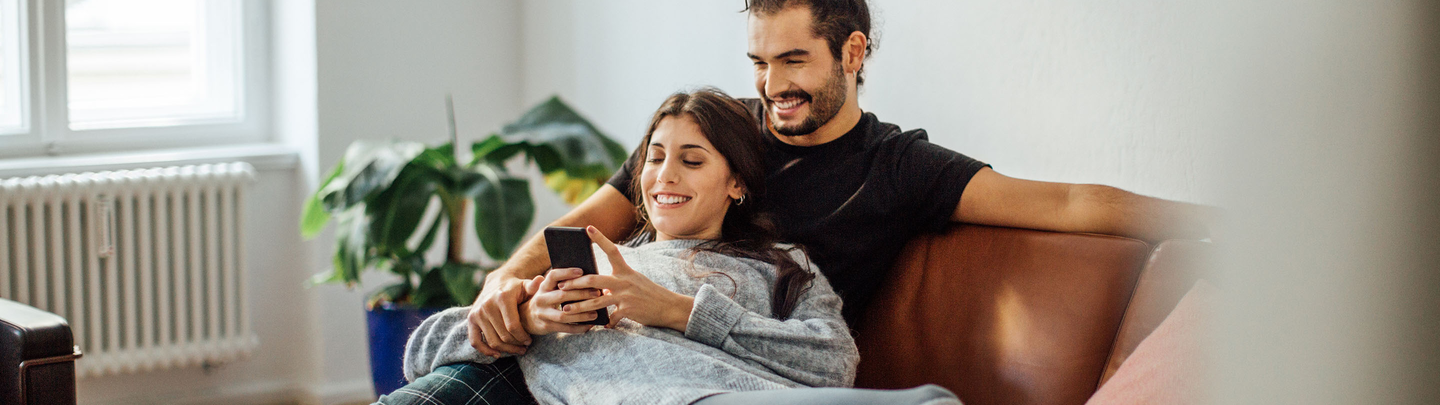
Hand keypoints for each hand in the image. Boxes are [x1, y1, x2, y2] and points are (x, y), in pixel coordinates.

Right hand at [466, 275, 531, 355]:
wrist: (496, 282)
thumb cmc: (516, 288)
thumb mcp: (526, 285)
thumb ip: (534, 286)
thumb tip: (541, 280)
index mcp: (502, 298)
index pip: (513, 326)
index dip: (523, 337)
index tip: (529, 340)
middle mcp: (487, 305)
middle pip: (503, 336)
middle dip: (516, 345)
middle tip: (525, 347)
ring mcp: (477, 313)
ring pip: (492, 341)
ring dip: (506, 350)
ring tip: (517, 350)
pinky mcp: (471, 319)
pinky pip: (475, 341)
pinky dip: (485, 351)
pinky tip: (497, 355)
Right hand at [521, 268, 604, 334]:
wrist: (526, 318)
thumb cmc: (545, 299)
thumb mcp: (546, 288)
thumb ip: (559, 282)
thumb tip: (582, 275)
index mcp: (543, 286)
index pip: (554, 276)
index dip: (567, 272)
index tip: (581, 271)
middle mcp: (541, 299)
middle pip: (562, 295)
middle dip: (581, 294)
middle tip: (597, 293)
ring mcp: (543, 314)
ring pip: (564, 315)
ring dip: (582, 314)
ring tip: (596, 313)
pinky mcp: (546, 326)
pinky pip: (565, 328)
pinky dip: (579, 328)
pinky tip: (590, 326)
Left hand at [558, 226, 694, 330]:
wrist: (669, 307)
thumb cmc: (650, 294)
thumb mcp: (634, 281)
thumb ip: (616, 281)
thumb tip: (598, 286)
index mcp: (625, 270)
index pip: (612, 250)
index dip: (599, 238)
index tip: (587, 228)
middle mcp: (624, 281)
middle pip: (594, 279)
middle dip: (574, 283)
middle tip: (560, 286)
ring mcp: (626, 296)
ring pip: (596, 301)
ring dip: (579, 306)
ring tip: (566, 309)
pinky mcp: (629, 310)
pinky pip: (611, 317)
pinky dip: (606, 323)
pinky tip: (601, 326)